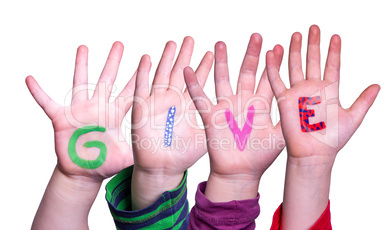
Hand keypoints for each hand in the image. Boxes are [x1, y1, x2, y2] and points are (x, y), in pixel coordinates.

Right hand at [26, 42, 134, 181]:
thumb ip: (140, 150)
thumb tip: (160, 150)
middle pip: (107, 80)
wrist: (84, 173)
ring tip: (83, 47)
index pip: (129, 92)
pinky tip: (30, 79)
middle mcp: (99, 108)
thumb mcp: (126, 157)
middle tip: (120, 43)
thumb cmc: (106, 163)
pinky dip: (39, 93)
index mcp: (115, 114)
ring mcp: (80, 111)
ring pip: (80, 83)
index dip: (138, 77)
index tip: (147, 60)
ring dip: (81, 65)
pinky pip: (47, 103)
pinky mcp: (62, 119)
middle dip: (113, 62)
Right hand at [131, 37, 212, 208]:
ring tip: (172, 43)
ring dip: (166, 59)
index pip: (199, 81)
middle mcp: (173, 100)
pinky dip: (142, 73)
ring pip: (162, 75)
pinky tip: (146, 59)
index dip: (205, 66)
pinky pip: (141, 88)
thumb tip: (243, 116)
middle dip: (185, 55)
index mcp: (189, 105)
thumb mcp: (205, 136)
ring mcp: (157, 102)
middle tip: (191, 38)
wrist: (162, 168)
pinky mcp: (142, 109)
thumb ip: (218, 123)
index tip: (213, 51)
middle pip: (180, 72)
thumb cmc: (183, 155)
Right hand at [184, 34, 284, 201]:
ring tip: (221, 44)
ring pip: (224, 79)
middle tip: (257, 37)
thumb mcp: (280, 138)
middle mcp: (244, 102)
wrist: (239, 173)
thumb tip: (310, 108)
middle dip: (252, 55)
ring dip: (222, 62)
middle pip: (247, 73)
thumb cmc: (260, 158)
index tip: (279, 46)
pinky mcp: (212, 116)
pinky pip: (201, 98)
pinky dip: (194, 85)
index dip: (273, 64)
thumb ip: (290, 121)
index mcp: (261, 106)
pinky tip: (188, 70)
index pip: (268, 79)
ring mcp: (227, 107)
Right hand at [266, 25, 379, 228]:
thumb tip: (378, 85)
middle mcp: (313, 89)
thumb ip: (364, 100)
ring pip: (295, 66)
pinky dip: (273, 67)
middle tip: (313, 28)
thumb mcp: (353, 118)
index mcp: (329, 91)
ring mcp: (298, 93)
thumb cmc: (332, 140)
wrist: (314, 154)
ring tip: (295, 35)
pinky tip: (272, 53)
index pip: (332, 66)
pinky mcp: (284, 100)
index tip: (335, 36)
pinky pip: (277, 80)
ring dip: (294, 51)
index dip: (334, 51)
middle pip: (313, 61)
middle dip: (313, 44)